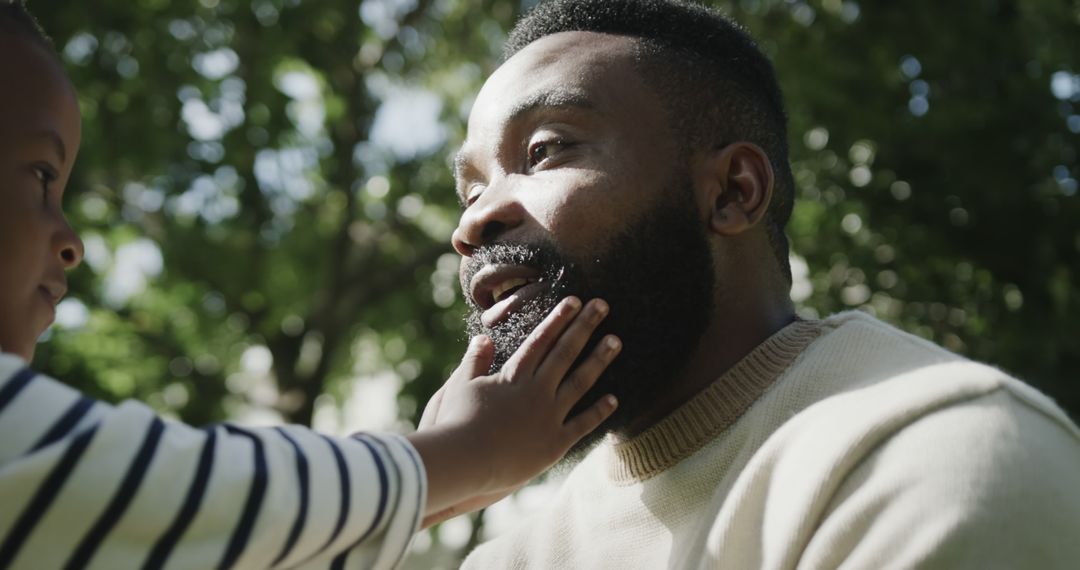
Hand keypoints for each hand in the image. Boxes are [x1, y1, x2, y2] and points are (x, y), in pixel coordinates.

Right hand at [410, 297, 619, 522]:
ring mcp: (548, 417)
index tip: (574, 300)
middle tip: (602, 305)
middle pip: (565, 353)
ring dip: (599, 360)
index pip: (541, 340)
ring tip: (616, 341)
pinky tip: (614, 399)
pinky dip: (598, 412)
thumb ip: (474, 361)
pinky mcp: (554, 444)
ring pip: (580, 383)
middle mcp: (536, 391)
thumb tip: (483, 338)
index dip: (558, 319)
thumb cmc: (456, 423)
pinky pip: (581, 425)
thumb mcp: (459, 386)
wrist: (464, 461)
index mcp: (514, 376)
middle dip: (584, 326)